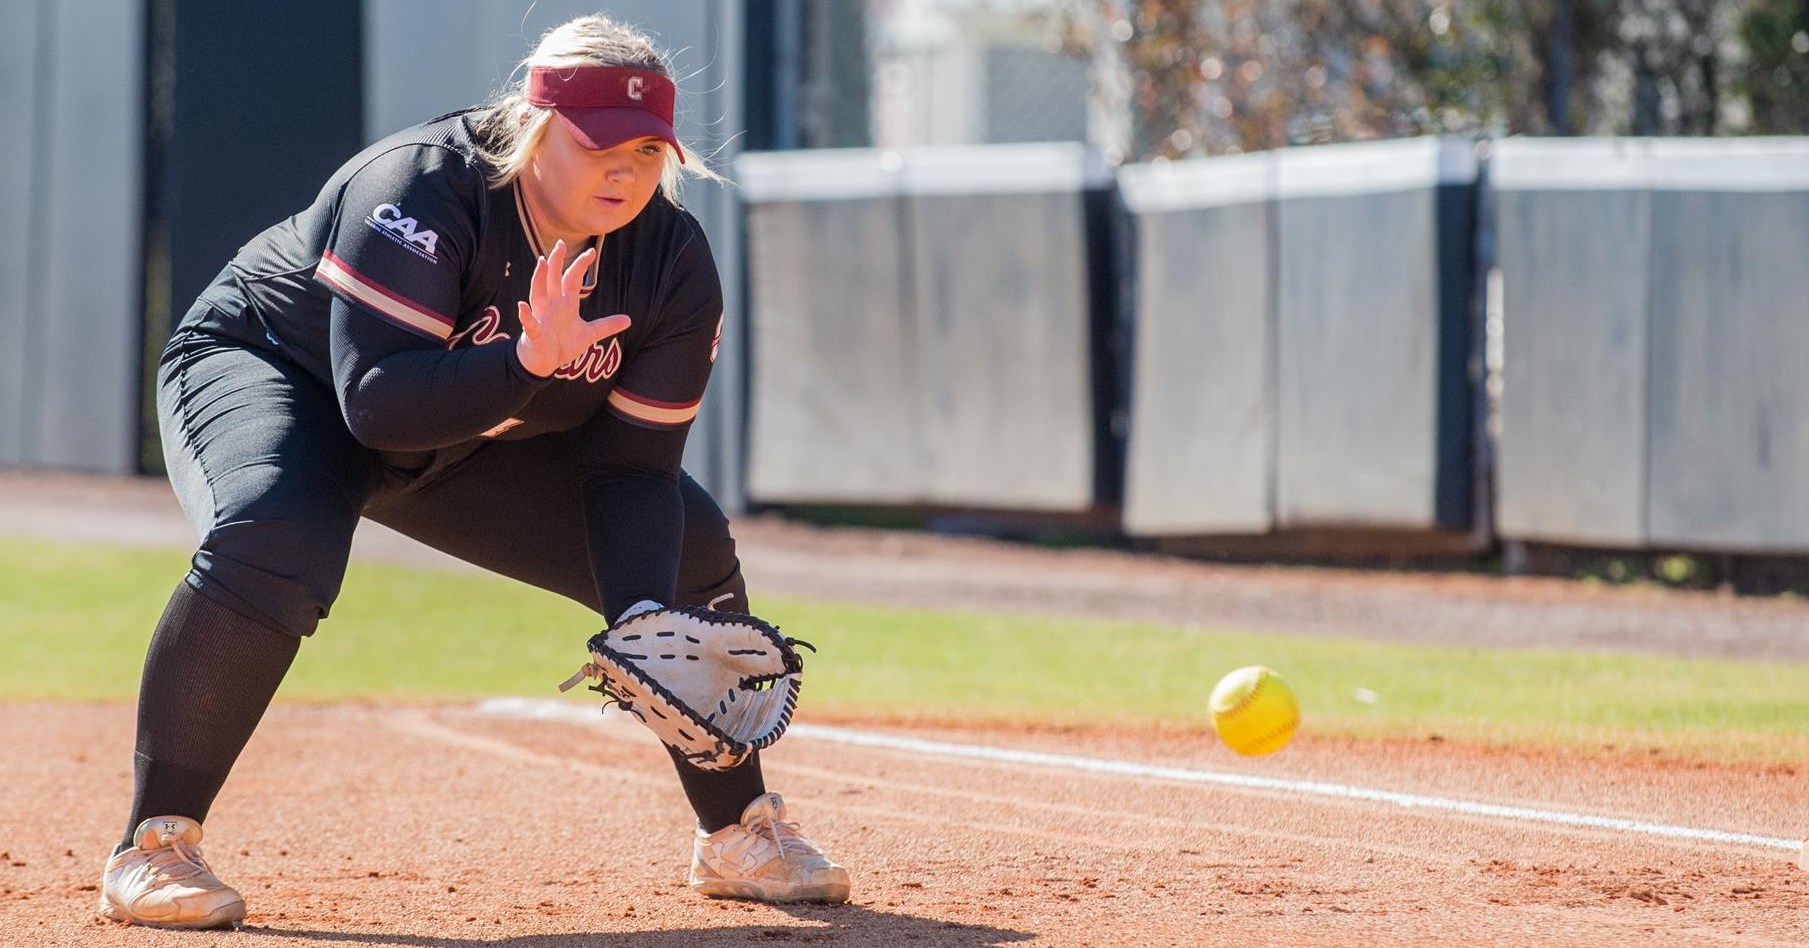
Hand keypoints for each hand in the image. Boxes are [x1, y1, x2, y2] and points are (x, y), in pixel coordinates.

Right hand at [514, 240, 631, 377]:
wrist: (544, 362)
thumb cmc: (562, 344)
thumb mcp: (589, 334)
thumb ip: (606, 326)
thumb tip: (628, 320)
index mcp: (566, 303)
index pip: (572, 279)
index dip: (581, 265)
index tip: (591, 252)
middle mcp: (552, 305)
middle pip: (553, 279)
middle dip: (557, 262)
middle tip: (561, 244)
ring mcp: (541, 317)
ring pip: (538, 294)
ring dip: (539, 279)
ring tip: (541, 263)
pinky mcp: (534, 332)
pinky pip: (529, 322)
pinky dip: (525, 315)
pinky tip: (522, 306)